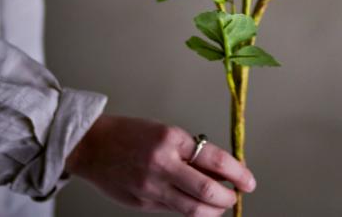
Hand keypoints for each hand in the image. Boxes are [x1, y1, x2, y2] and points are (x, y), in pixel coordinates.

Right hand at [66, 114, 255, 213]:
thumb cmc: (130, 134)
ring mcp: (152, 188)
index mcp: (172, 139)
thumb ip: (190, 152)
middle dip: (228, 197)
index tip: (249, 180)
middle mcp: (163, 165)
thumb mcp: (165, 132)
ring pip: (193, 210)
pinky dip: (191, 210)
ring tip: (220, 203)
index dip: (238, 173)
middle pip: (208, 191)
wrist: (93, 146)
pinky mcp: (143, 204)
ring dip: (213, 210)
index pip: (215, 160)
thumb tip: (219, 171)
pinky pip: (175, 211)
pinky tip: (197, 205)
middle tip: (236, 195)